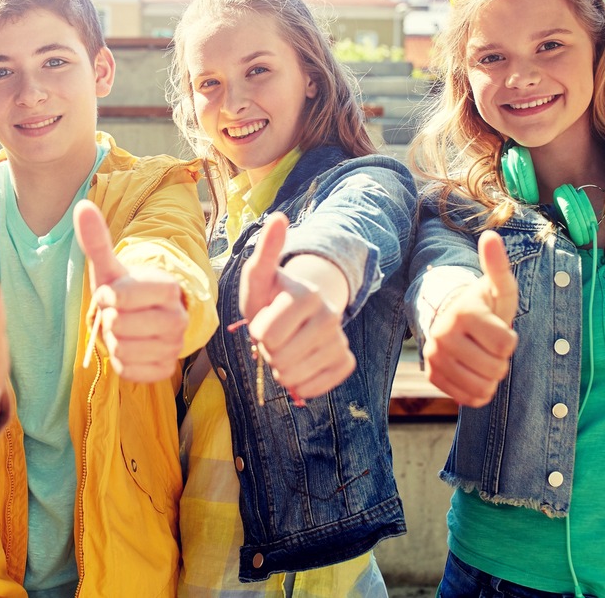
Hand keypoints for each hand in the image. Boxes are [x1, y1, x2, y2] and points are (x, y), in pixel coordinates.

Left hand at [74, 199, 187, 383]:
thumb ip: (97, 240)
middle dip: (108, 320)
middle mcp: (178, 318)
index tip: (111, 294)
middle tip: (117, 314)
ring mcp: (175, 346)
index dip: (107, 297)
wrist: (142, 317)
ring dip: (112, 341)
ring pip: (121, 350)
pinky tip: (128, 348)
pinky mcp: (166, 370)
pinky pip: (128, 371)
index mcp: (169, 288)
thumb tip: (82, 206)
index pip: (121, 297)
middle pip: (118, 326)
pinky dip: (120, 362)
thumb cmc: (123, 291)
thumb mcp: (108, 267)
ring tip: (122, 330)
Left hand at [240, 212, 355, 401]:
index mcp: (305, 294)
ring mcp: (339, 340)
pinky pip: (315, 388)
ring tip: (285, 347)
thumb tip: (279, 217)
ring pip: (295, 377)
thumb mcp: (259, 276)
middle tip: (275, 336)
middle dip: (269, 352)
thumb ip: (266, 251)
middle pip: (280, 359)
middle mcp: (329, 316)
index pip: (266, 335)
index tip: (264, 319)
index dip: (258, 333)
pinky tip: (300, 364)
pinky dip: (300, 383)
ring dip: (281, 368)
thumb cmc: (270, 295)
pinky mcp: (345, 361)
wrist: (296, 313)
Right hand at [423, 230, 518, 407]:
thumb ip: (498, 265)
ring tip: (483, 360)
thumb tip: (491, 235)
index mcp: (464, 312)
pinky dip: (478, 391)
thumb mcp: (498, 287)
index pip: (507, 345)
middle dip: (501, 360)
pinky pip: (467, 398)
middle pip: (496, 368)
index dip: (510, 340)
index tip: (499, 329)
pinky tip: (474, 373)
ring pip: (482, 387)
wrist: (452, 321)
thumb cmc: (484, 306)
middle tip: (490, 346)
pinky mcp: (431, 374)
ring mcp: (434, 356)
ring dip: (491, 378)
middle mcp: (443, 334)